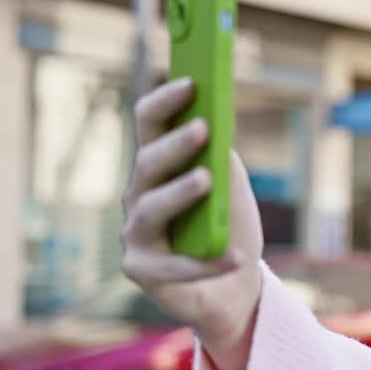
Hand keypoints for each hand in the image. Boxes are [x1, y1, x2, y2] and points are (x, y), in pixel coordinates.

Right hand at [120, 76, 264, 369]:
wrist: (234, 288)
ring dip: (180, 193)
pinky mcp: (142, 270)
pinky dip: (208, 261)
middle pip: (148, 162)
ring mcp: (135, 233)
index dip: (166, 101)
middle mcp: (138, 194)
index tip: (192, 81)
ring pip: (152, 208)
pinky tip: (235, 257)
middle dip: (175, 143)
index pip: (149, 124)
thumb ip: (224, 162)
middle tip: (204, 127)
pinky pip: (174, 264)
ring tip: (206, 180)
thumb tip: (220, 137)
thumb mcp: (233, 190)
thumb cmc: (229, 229)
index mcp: (158, 166)